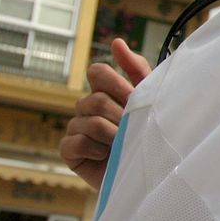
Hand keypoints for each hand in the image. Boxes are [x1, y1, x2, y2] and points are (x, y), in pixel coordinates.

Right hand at [60, 38, 151, 189]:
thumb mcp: (150, 102)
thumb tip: (116, 41)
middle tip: (133, 131)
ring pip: (88, 121)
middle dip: (120, 116)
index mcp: (106, 93)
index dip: (114, 81)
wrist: (149, 179)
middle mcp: (88, 108)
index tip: (130, 94)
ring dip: (112, 136)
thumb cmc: (150, 138)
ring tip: (122, 147)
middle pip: (96, 99)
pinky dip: (94, 150)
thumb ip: (136, 70)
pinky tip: (105, 157)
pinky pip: (74, 143)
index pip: (98, 72)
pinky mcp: (69, 151)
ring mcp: (76, 129)